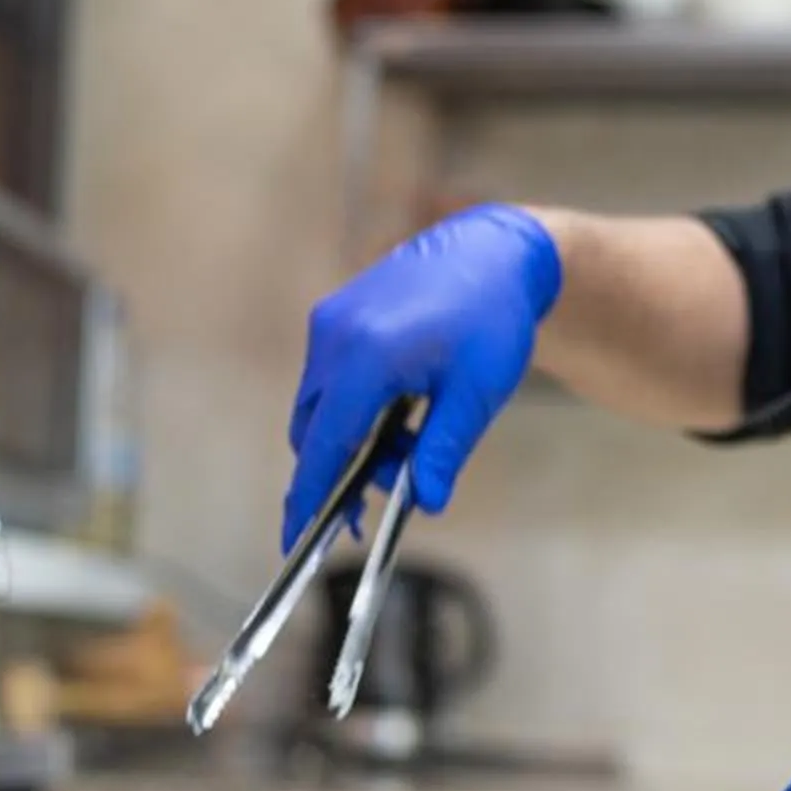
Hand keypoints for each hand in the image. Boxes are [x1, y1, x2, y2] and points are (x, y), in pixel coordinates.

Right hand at [283, 205, 561, 547]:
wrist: (492, 249)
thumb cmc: (492, 317)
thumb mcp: (476, 392)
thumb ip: (444, 450)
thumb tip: (427, 502)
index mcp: (366, 357)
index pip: (324, 446)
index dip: (309, 498)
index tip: (297, 541)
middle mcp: (334, 338)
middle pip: (313, 432)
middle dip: (343, 472)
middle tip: (392, 491)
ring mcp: (330, 323)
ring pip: (320, 409)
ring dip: (353, 440)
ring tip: (413, 444)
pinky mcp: (335, 317)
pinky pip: (328, 381)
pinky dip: (353, 410)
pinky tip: (402, 414)